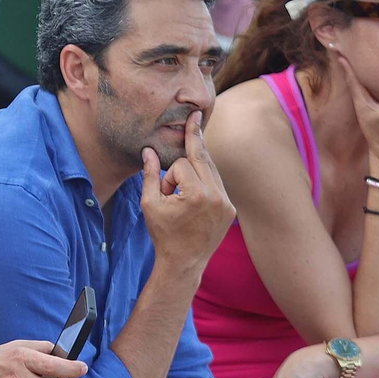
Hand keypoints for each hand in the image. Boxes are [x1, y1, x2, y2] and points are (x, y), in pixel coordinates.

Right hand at [140, 111, 235, 273]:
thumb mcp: (150, 203)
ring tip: (184, 176)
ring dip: (195, 169)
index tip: (164, 192)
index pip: (181, 165)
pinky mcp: (230, 209)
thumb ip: (150, 174)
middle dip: (192, 144)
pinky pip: (217, 184)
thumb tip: (148, 150)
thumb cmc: (163, 234)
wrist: (184, 262)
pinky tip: (194, 188)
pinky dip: (205, 181)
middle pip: (201, 159)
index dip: (168, 176)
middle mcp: (216, 196)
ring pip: (211, 170)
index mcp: (196, 195)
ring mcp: (226, 203)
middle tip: (194, 115)